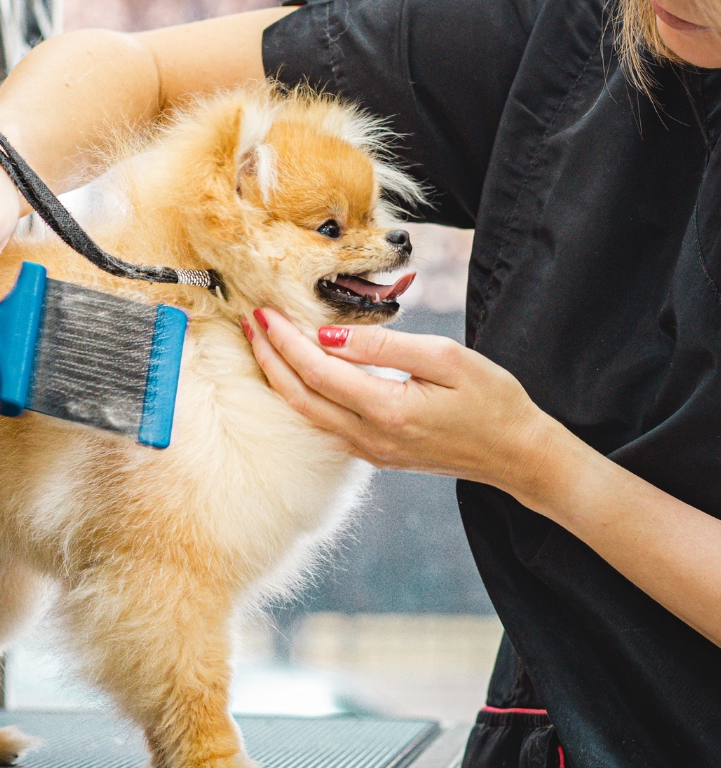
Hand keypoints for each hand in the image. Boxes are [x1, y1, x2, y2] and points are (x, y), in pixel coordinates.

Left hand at [245, 308, 557, 496]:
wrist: (518, 455)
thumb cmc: (492, 400)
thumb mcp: (447, 358)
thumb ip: (385, 347)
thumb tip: (330, 336)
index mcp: (387, 411)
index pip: (317, 371)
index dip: (285, 341)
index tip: (264, 312)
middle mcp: (370, 437)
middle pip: (299, 395)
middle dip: (269, 357)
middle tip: (250, 321)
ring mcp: (370, 451)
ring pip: (306, 413)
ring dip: (279, 376)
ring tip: (262, 342)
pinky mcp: (375, 453)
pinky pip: (324, 422)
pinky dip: (301, 394)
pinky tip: (294, 373)